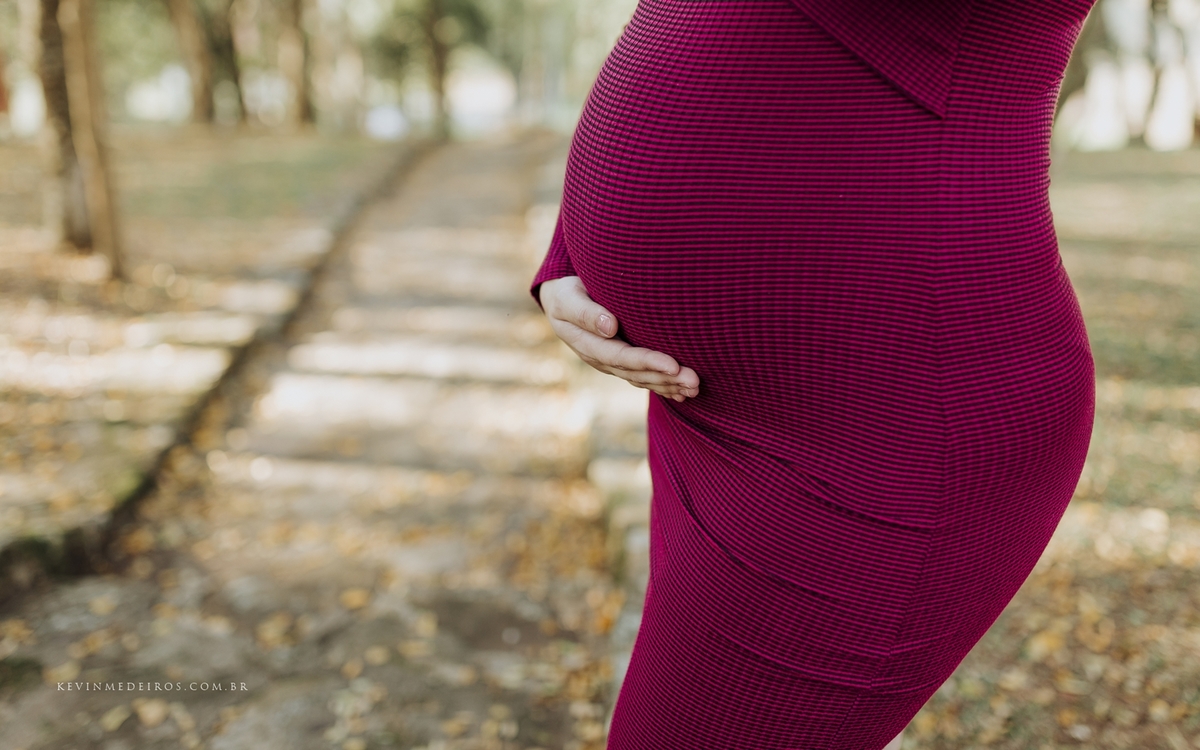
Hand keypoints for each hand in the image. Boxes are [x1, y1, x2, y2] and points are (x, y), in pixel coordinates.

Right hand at [539, 276, 700, 401]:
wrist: (560, 301)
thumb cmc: (566, 292)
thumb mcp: (568, 298)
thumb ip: (585, 312)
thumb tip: (610, 327)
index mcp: (587, 345)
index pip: (621, 357)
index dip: (647, 362)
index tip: (673, 365)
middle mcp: (601, 359)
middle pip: (636, 373)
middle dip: (666, 379)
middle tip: (694, 380)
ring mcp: (611, 363)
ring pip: (642, 379)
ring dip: (669, 385)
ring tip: (695, 388)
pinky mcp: (621, 361)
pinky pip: (643, 377)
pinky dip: (663, 385)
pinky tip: (682, 392)